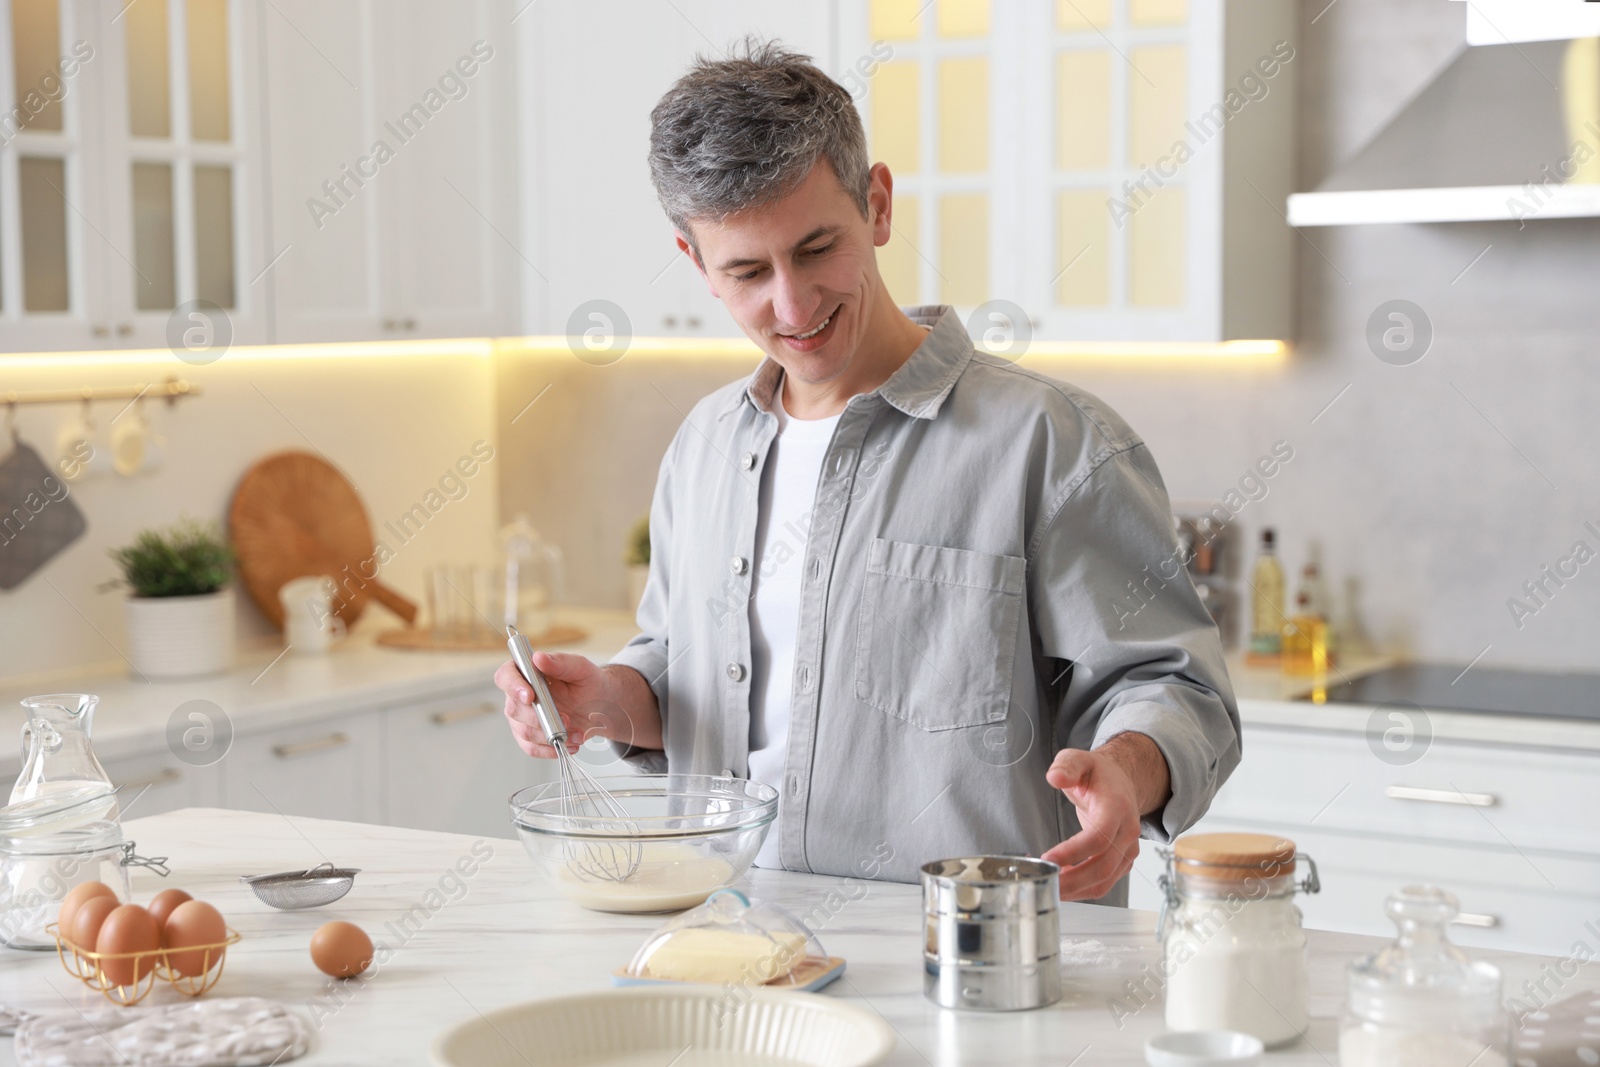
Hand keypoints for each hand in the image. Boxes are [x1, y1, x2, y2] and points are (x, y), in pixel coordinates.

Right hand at [494, 651, 615, 758]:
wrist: (600, 705)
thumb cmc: (588, 682)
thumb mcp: (580, 668)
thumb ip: (560, 662)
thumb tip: (538, 658)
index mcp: (526, 672)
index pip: (505, 676)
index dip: (513, 687)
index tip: (530, 696)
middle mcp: (519, 695)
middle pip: (513, 709)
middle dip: (540, 718)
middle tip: (567, 719)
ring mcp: (522, 718)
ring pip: (524, 731)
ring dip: (550, 735)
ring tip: (575, 733)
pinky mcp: (530, 737)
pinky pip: (531, 748)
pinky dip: (551, 749)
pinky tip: (570, 744)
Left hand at [1041, 733, 1169, 900]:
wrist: (1121, 782)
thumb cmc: (1097, 774)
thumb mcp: (1078, 759)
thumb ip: (1066, 766)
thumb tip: (1055, 777)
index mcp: (1117, 807)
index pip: (1099, 837)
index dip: (1073, 852)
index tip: (1047, 858)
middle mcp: (1128, 832)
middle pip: (1102, 866)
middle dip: (1071, 880)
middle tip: (1043, 881)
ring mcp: (1128, 850)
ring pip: (1104, 881)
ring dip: (1075, 890)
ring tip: (1048, 887)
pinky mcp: (1122, 862)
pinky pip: (1104, 883)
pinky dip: (1082, 890)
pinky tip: (1061, 886)